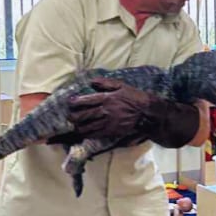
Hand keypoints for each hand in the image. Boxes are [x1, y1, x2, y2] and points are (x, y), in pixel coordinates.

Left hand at [66, 76, 200, 148]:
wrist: (147, 112)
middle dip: (75, 117)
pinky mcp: (112, 131)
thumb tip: (92, 81)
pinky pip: (97, 133)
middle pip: (85, 115)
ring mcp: (108, 122)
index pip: (87, 100)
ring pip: (89, 126)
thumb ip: (106, 83)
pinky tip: (85, 134)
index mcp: (107, 98)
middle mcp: (106, 110)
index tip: (69, 102)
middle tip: (69, 117)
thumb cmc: (135, 97)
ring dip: (80, 127)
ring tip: (74, 127)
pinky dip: (89, 134)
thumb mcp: (122, 85)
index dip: (77, 102)